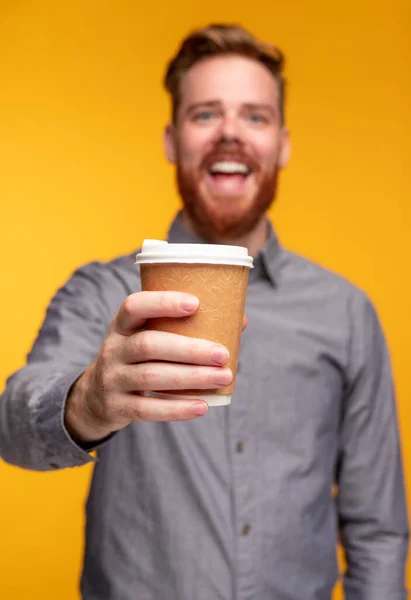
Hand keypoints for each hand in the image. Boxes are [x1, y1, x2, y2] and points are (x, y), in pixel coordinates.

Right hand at [65, 291, 244, 442]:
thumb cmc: (137, 359)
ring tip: (223, 377)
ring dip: (191, 378)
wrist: (96, 398)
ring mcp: (112, 379)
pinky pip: (147, 409)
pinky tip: (202, 406)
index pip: (134, 306)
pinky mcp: (117, 407)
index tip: (195, 303)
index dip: (162, 302)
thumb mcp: (148, 336)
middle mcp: (113, 349)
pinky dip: (177, 409)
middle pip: (149, 345)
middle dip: (189, 349)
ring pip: (151, 377)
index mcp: (122, 325)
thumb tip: (239, 320)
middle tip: (223, 354)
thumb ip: (185, 327)